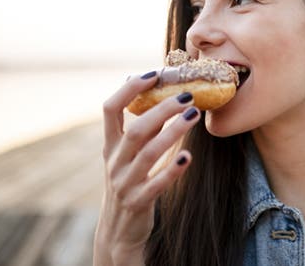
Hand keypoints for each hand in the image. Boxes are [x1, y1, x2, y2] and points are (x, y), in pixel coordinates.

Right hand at [93, 71, 199, 265]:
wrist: (118, 230)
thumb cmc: (129, 181)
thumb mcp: (129, 155)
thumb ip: (143, 129)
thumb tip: (160, 96)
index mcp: (110, 145)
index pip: (110, 109)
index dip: (129, 89)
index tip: (152, 74)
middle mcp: (114, 161)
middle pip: (136, 129)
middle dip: (161, 109)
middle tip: (187, 95)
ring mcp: (124, 183)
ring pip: (148, 153)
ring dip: (173, 132)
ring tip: (194, 115)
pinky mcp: (138, 202)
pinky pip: (156, 184)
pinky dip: (172, 170)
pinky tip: (189, 156)